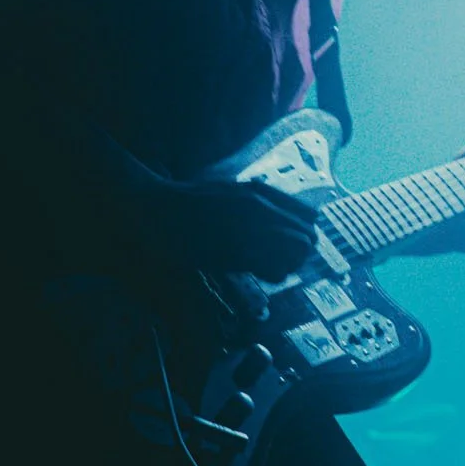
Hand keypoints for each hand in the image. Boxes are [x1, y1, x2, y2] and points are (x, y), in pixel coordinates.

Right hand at [138, 177, 315, 286]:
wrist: (155, 210)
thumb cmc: (186, 204)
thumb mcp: (227, 193)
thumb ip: (254, 201)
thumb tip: (276, 216)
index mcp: (259, 192)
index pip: (309, 215)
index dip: (302, 232)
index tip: (289, 244)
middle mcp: (262, 206)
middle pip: (308, 235)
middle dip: (300, 252)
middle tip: (280, 262)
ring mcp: (252, 227)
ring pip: (299, 250)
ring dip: (290, 263)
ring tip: (269, 267)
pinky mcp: (240, 250)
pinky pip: (277, 267)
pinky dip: (274, 273)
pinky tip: (258, 274)